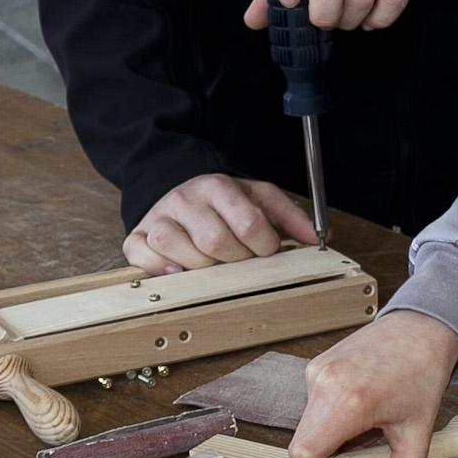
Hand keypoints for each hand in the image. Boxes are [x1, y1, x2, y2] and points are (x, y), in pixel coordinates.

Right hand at [123, 174, 315, 273]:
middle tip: (237, 258)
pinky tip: (179, 271)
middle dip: (235, 260)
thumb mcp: (259, 198)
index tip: (265, 249)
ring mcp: (159, 219)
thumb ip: (290, 216)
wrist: (176, 189)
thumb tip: (320, 238)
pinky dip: (162, 270)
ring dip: (203, 268)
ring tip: (211, 262)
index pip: (249, 224)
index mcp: (219, 187)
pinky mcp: (137, 237)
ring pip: (182, 254)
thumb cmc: (222, 202)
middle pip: (216, 244)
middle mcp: (185, 200)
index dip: (263, 245)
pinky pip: (146, 259)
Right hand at [284, 309, 457, 457]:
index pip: (306, 452)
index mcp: (350, 402)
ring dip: (331, 436)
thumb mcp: (420, 436)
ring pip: (309, 424)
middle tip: (358, 453)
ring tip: (368, 421)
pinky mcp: (315, 365)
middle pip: (305, 441)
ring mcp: (317, 371)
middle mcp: (326, 383)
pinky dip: (332, 416)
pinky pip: (313, 405)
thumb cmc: (422, 375)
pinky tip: (361, 405)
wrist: (421, 328)